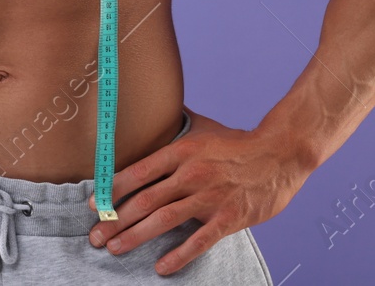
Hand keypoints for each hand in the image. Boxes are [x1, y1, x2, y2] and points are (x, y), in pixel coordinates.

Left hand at [87, 107, 309, 275]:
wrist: (280, 155)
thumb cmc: (238, 143)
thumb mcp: (203, 128)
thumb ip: (177, 124)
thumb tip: (155, 108)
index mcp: (182, 151)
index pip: (139, 171)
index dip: (113, 189)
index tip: (94, 204)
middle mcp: (191, 174)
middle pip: (145, 200)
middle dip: (115, 220)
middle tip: (96, 235)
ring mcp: (209, 197)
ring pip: (163, 220)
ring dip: (135, 237)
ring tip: (115, 248)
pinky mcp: (228, 218)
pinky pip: (198, 241)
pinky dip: (177, 256)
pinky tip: (160, 267)